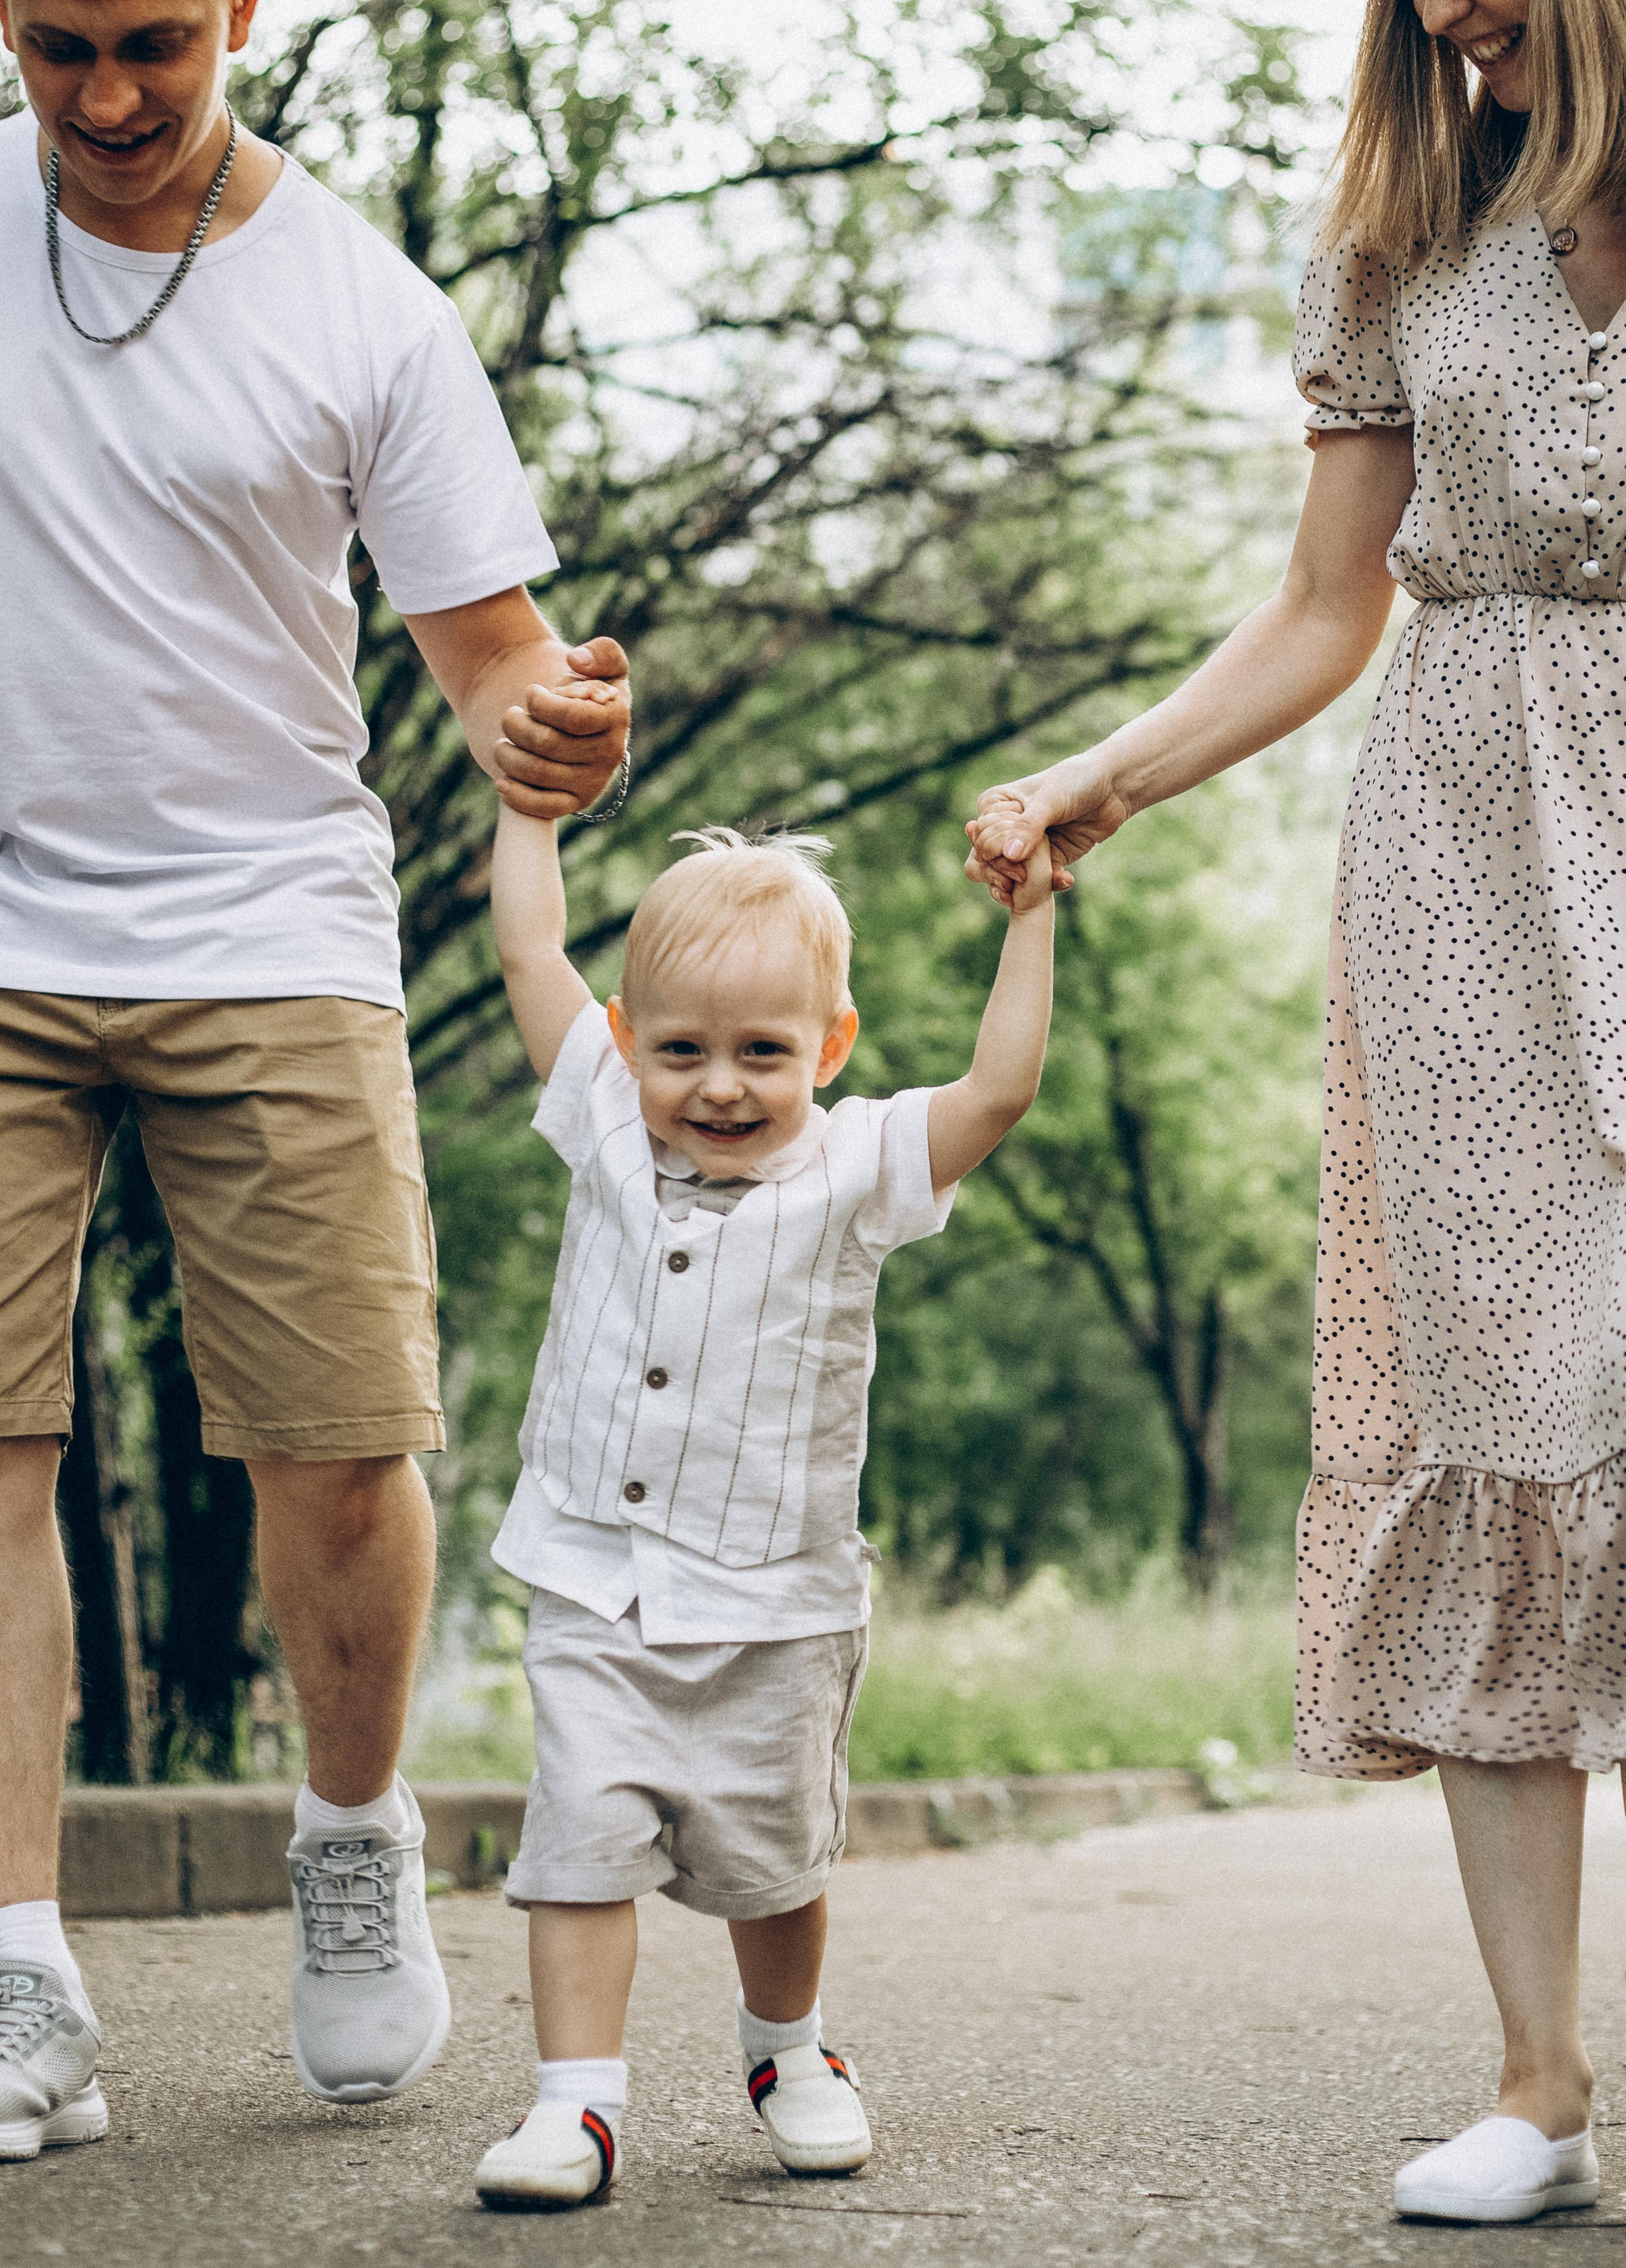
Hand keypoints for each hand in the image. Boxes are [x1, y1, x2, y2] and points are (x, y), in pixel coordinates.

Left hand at [493, 635, 630, 818]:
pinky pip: (545, 808)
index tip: (530, 694)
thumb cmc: (581, 689)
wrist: (570, 722)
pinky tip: (502, 782)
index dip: (542, 705)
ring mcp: (593, 782)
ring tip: (502, 741)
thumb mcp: (601, 662)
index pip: (573, 718)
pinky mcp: (575, 802)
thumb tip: (576, 662)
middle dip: (517, 724)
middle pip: (548, 744)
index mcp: (617, 717)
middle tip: (509, 715)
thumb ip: (602, 652)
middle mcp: (610, 754)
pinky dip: (518, 796)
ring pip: (538, 772)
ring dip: (508, 754)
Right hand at [963, 752, 1130, 905]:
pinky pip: (1040, 881)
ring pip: (1010, 876)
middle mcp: (1007, 826)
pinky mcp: (1048, 859)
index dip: (994, 849)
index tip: (1012, 853)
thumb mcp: (1051, 800)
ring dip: (1021, 886)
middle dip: (1002, 872)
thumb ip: (1029, 826)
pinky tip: (1066, 879)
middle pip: (988, 860)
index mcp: (997, 804)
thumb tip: (1009, 855)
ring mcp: (1027, 845)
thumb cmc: (1077, 780)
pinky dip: (1050, 885)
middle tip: (1021, 877)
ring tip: (1034, 890)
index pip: (982, 836)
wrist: (1113, 787)